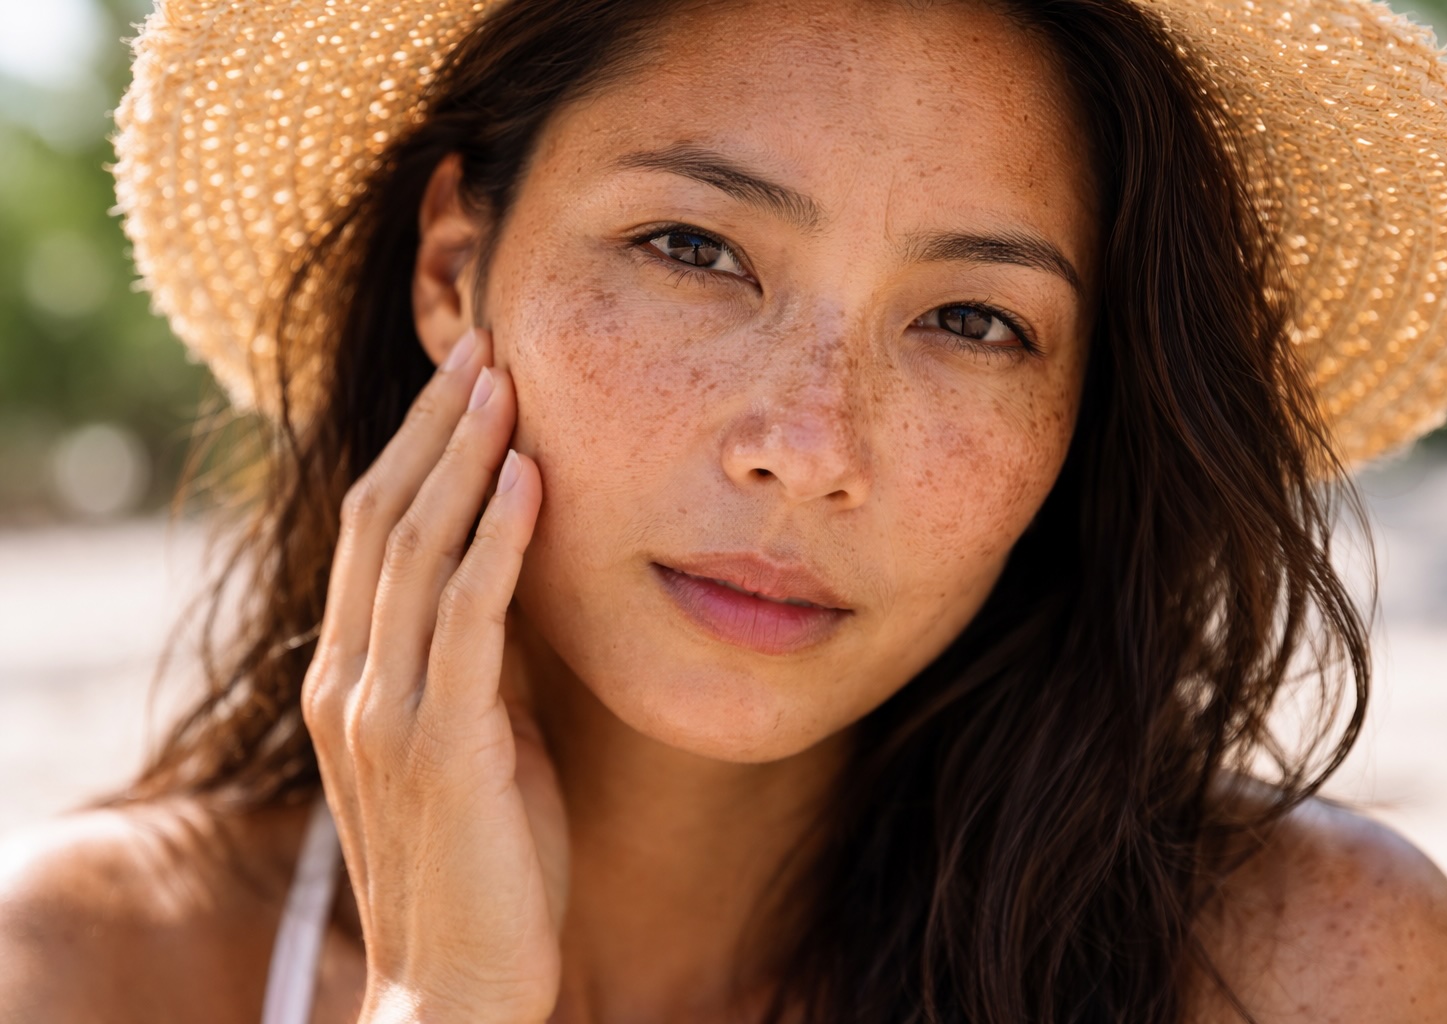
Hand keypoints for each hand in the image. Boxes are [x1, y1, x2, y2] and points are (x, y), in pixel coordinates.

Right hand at [300, 328, 567, 1023]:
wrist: (458, 983)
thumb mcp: (474, 740)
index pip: (372, 533)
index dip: (416, 449)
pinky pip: (467, 616)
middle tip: (485, 346)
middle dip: (435, 426)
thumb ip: (478, 662)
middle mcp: (348, 680)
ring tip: (506, 380)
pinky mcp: (441, 739)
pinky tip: (531, 478)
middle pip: (381, 517)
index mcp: (349, 677)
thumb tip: (517, 575)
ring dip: (463, 457)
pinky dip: (496, 538)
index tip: (467, 381)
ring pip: (414, 548)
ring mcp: (384, 709)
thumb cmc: (481, 863)